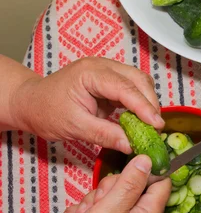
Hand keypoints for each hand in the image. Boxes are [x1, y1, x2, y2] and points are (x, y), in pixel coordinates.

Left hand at [10, 57, 163, 153]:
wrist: (31, 103)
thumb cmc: (46, 111)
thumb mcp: (74, 127)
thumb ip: (104, 135)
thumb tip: (131, 145)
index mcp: (91, 73)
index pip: (126, 88)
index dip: (144, 107)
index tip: (157, 125)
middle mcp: (103, 67)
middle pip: (139, 80)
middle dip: (150, 104)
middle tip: (156, 129)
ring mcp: (108, 72)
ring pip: (140, 83)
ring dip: (148, 103)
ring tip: (150, 126)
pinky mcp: (111, 81)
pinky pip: (133, 90)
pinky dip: (140, 105)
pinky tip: (140, 121)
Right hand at [28, 156, 170, 212]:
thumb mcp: (111, 209)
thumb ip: (130, 182)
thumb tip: (147, 160)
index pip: (160, 180)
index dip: (143, 171)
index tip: (123, 171)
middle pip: (130, 187)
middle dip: (107, 190)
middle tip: (96, 203)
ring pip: (111, 199)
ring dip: (92, 203)